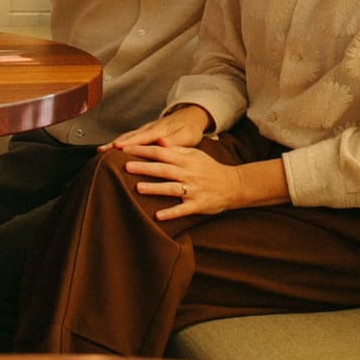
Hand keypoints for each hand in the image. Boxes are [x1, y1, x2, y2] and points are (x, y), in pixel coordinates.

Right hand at [108, 106, 210, 150]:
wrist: (191, 117)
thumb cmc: (189, 129)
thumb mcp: (187, 136)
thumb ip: (174, 140)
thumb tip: (161, 143)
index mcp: (158, 131)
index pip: (140, 138)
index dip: (128, 143)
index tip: (115, 148)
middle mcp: (149, 129)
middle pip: (128, 136)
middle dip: (113, 143)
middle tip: (100, 151)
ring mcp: (145, 130)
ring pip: (127, 136)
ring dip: (113, 142)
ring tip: (100, 151)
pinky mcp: (145, 133)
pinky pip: (129, 137)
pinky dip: (119, 142)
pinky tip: (111, 149)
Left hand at [120, 142, 245, 219]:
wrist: (233, 185)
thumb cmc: (209, 168)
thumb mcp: (195, 154)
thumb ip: (176, 150)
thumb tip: (156, 143)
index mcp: (186, 159)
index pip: (161, 152)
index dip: (143, 151)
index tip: (126, 149)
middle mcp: (189, 173)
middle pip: (164, 169)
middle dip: (145, 167)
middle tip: (126, 166)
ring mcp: (193, 190)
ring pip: (171, 188)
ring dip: (155, 188)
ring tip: (138, 188)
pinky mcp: (198, 205)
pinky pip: (183, 210)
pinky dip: (171, 213)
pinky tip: (157, 216)